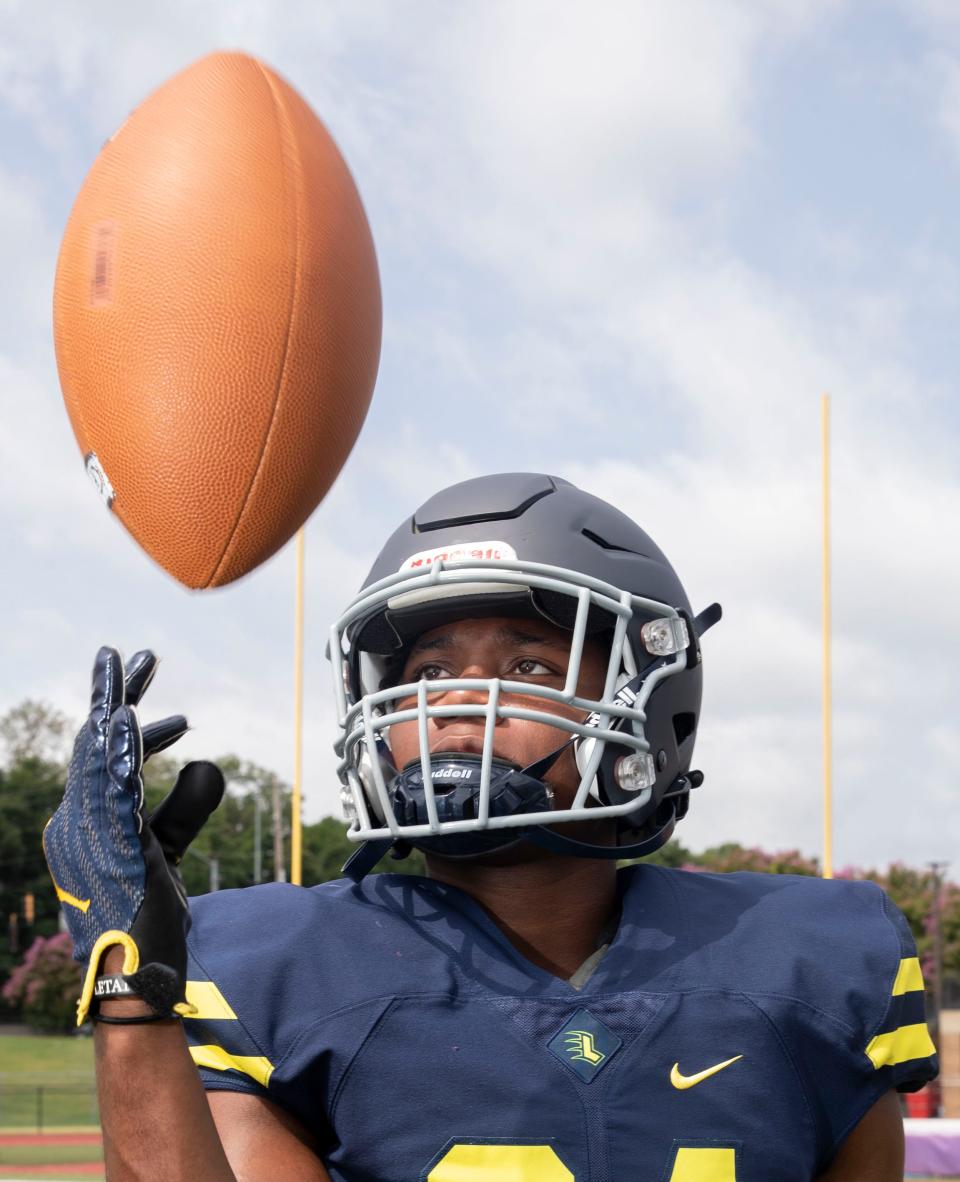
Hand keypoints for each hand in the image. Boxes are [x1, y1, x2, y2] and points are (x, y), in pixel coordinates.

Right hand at [42, 647, 223, 1023]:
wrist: (136, 979)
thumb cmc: (146, 917)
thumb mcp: (168, 850)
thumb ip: (184, 807)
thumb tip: (204, 761)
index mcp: (87, 823)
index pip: (105, 761)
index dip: (137, 731)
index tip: (179, 718)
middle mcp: (78, 822)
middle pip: (94, 742)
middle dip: (114, 694)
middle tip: (137, 654)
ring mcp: (88, 834)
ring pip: (94, 755)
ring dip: (111, 704)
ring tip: (129, 662)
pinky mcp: (108, 845)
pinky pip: (109, 788)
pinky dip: (120, 749)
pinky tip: (131, 715)